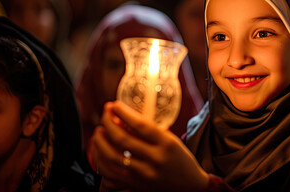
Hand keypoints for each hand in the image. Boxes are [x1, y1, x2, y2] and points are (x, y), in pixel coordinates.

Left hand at [90, 101, 208, 191]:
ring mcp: (145, 175)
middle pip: (122, 140)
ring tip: (99, 132)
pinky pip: (111, 174)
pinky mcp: (137, 186)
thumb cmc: (180, 159)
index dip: (123, 113)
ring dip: (100, 142)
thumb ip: (151, 131)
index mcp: (167, 144)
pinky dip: (101, 161)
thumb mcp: (172, 140)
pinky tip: (100, 152)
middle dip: (108, 123)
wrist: (190, 187)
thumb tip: (124, 117)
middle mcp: (155, 159)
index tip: (114, 105)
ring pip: (112, 158)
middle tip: (105, 115)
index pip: (140, 125)